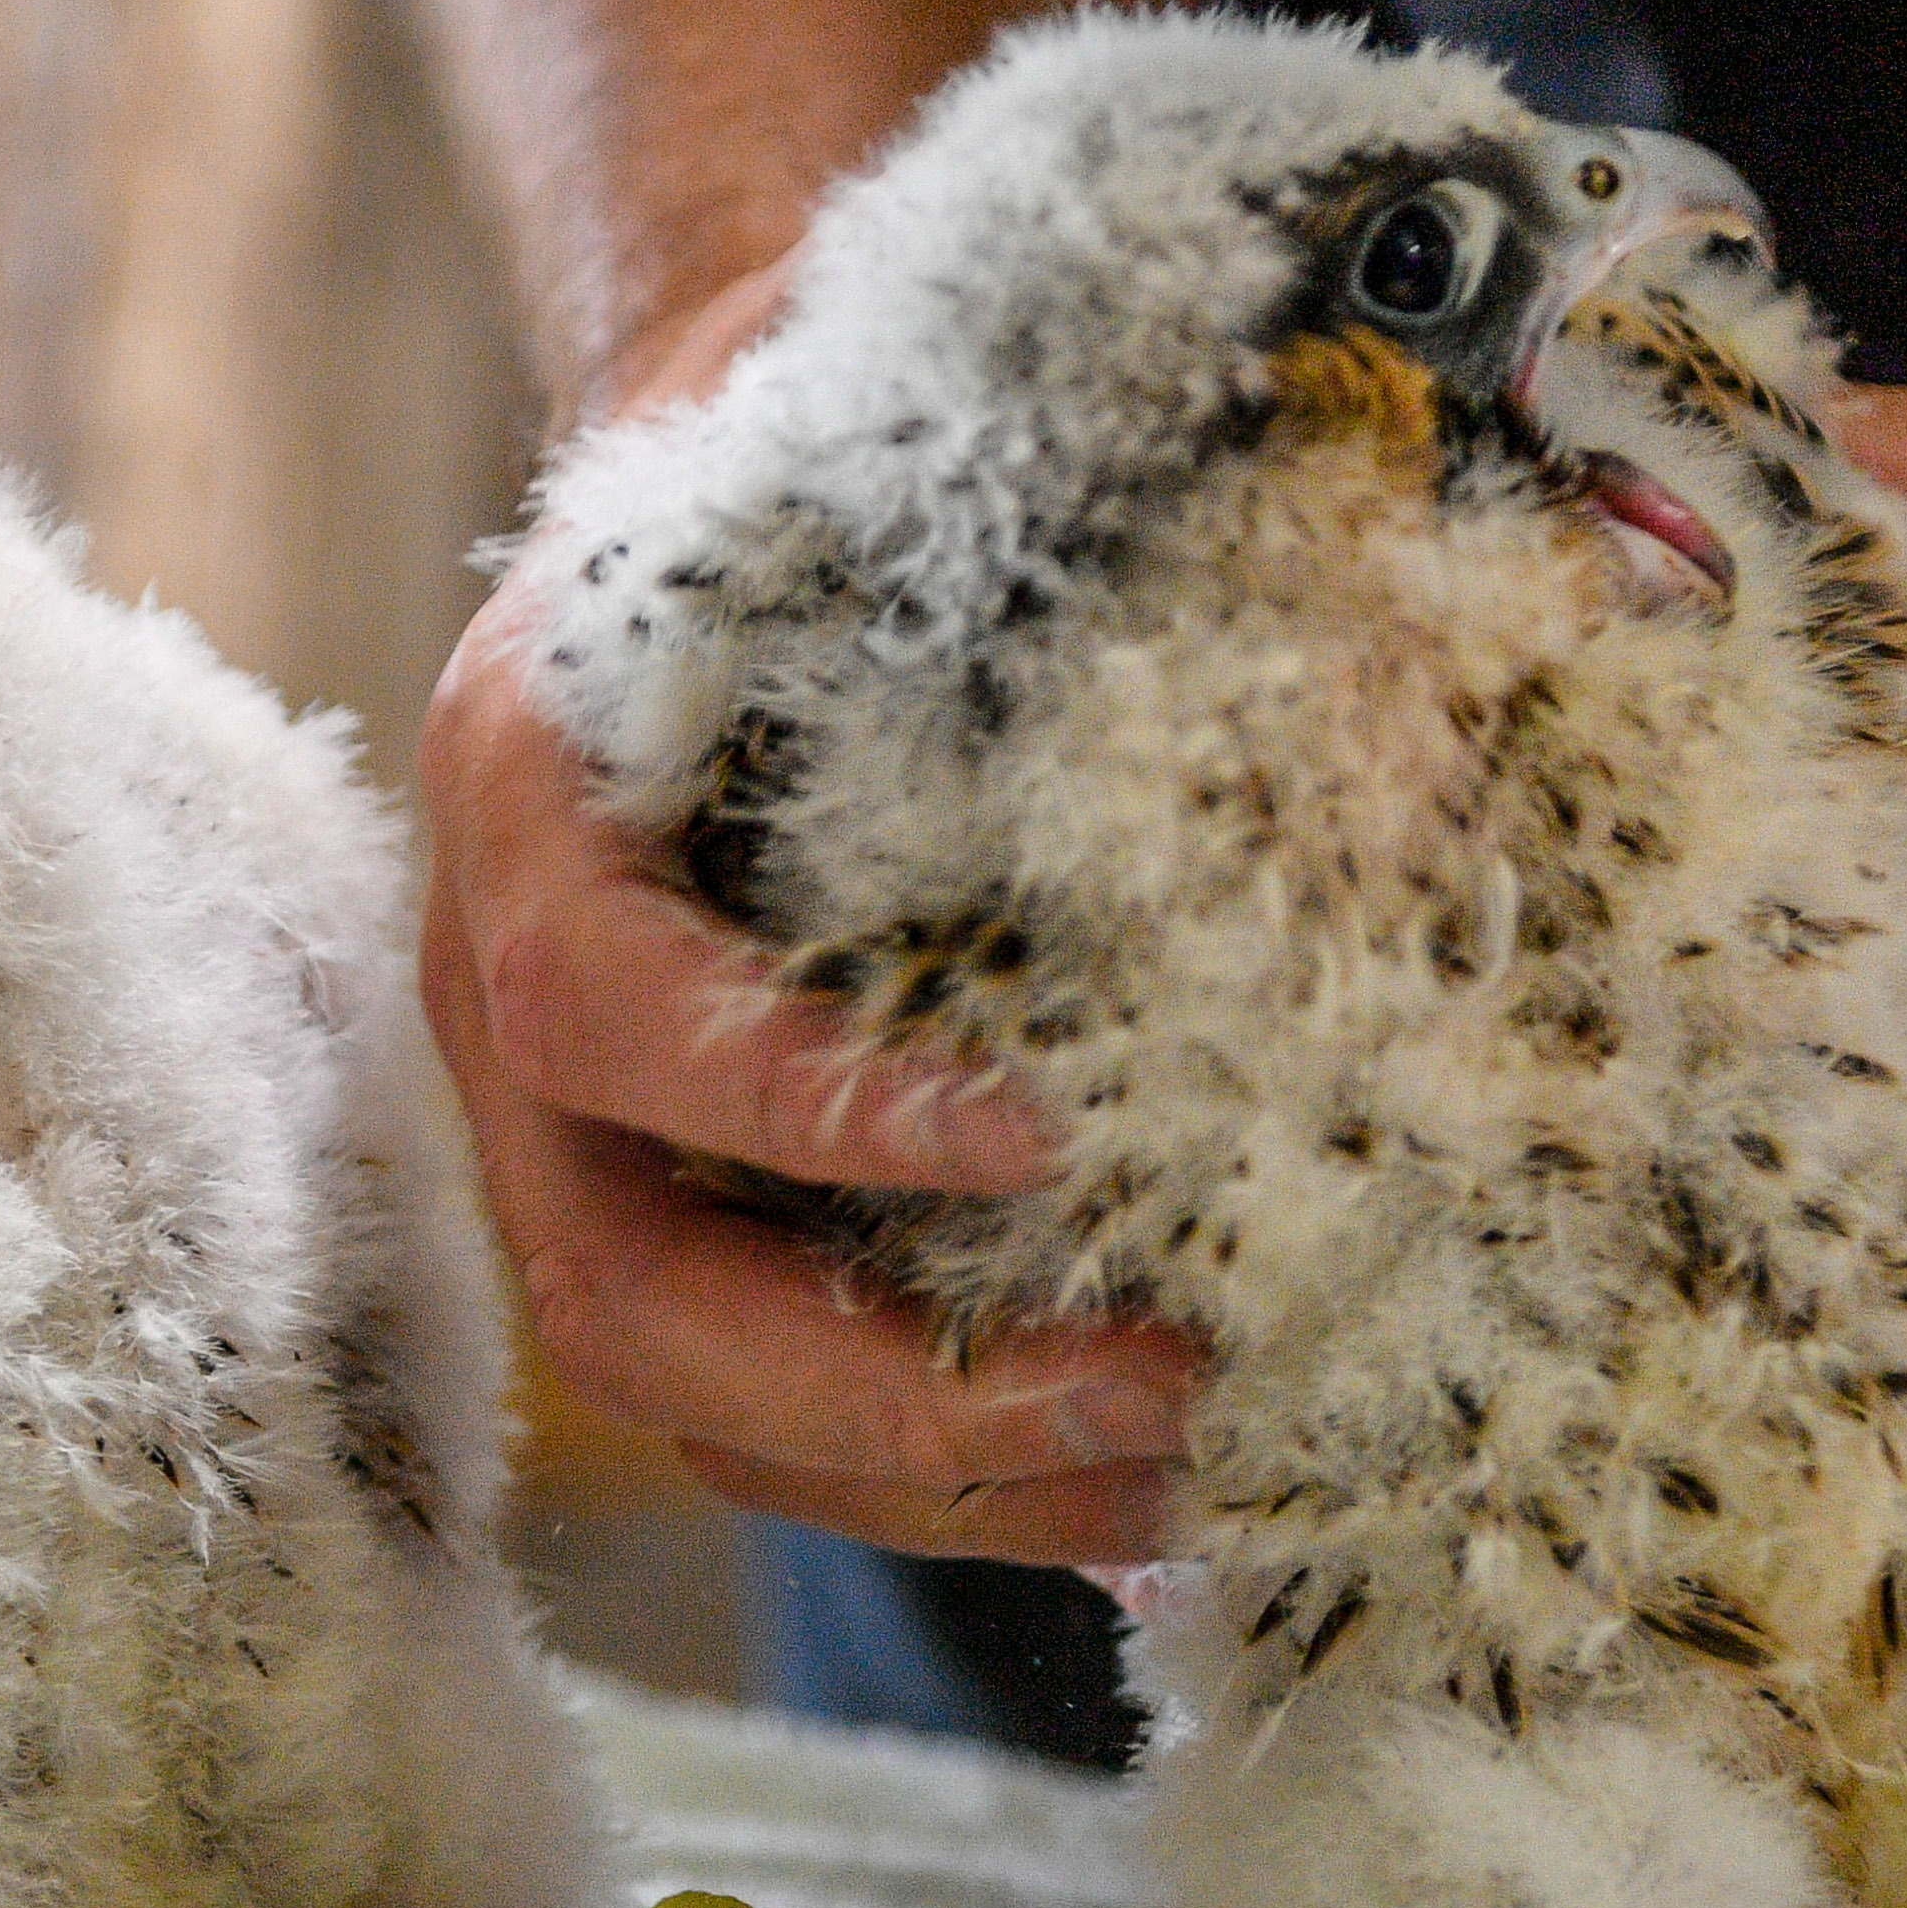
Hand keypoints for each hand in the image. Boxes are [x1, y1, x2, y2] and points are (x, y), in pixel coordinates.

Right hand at [419, 276, 1197, 1566]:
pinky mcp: (678, 1211)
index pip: (606, 1020)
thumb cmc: (857, 434)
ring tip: (1197, 1464)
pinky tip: (1154, 1469)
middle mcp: (508, 998)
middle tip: (1164, 1384)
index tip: (1048, 1134)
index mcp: (529, 795)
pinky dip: (962, 1475)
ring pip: (702, 1405)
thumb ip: (1070, 563)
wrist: (752, 429)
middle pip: (624, 1301)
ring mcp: (579, 1134)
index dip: (809, 1109)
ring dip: (950, 1479)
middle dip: (893, 1389)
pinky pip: (776, 1411)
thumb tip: (1398, 741)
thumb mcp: (926, 447)